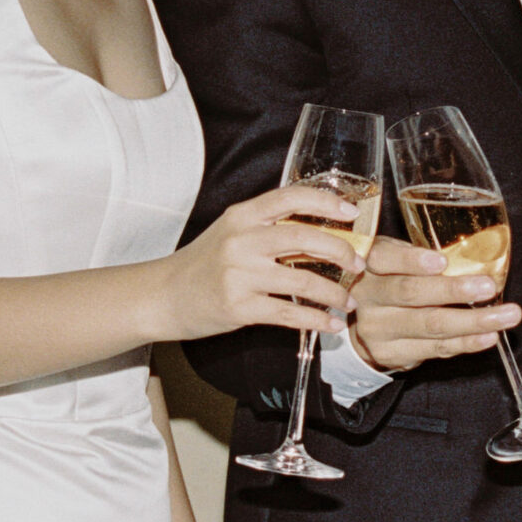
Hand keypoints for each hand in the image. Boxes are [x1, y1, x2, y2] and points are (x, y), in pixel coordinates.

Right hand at [160, 186, 361, 341]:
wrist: (162, 296)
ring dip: (335, 293)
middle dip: (341, 251)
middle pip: (304, 237)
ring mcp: (240, 275)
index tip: (351, 214)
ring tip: (350, 301)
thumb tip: (320, 226)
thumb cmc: (203, 264)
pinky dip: (317, 319)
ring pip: (303, 280)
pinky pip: (289, 313)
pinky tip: (332, 324)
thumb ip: (267, 225)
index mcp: (242, 216)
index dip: (325, 201)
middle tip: (359, 264)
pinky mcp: (239, 307)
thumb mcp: (231, 231)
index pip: (290, 197)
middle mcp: (242, 241)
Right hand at [344, 235, 519, 371]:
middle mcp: (368, 296)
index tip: (442, 262)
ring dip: (472, 321)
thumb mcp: (398, 259)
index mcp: (369, 264)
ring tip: (505, 316)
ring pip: (429, 324)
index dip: (412, 260)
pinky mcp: (390, 353)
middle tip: (488, 287)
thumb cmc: (392, 280)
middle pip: (410, 293)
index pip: (384, 258)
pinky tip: (488, 336)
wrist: (368, 324)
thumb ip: (422, 257)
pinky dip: (465, 342)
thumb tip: (476, 258)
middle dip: (453, 291)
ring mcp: (377, 328)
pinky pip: (435, 348)